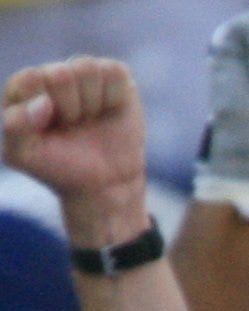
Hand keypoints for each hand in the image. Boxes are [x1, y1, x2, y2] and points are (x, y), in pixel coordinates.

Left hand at [2, 58, 148, 247]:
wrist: (104, 185)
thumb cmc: (58, 167)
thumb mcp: (23, 155)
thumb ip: (15, 125)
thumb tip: (45, 102)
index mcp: (25, 87)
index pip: (31, 78)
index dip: (43, 108)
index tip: (49, 129)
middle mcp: (53, 74)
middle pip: (61, 73)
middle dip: (71, 109)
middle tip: (73, 127)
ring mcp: (85, 74)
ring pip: (88, 68)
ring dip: (93, 103)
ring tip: (90, 120)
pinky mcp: (115, 79)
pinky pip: (115, 72)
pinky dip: (115, 97)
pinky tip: (109, 112)